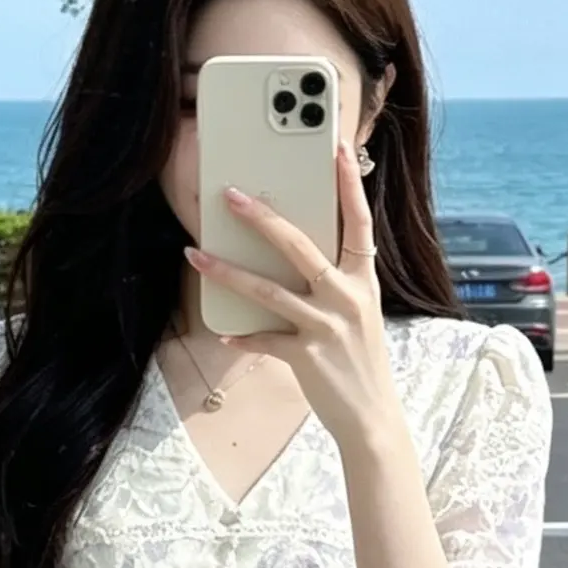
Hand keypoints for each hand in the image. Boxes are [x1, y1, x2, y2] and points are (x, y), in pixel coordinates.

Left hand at [184, 136, 399, 454]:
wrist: (372, 418)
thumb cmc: (360, 363)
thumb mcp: (357, 315)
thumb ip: (332, 284)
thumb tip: (290, 259)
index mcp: (363, 281)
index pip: (359, 222)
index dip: (350, 185)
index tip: (340, 150)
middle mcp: (348, 297)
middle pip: (300, 245)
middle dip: (262, 218)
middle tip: (231, 195)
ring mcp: (327, 326)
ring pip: (268, 290)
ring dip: (227, 271)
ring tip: (195, 255)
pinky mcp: (307, 356)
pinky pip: (264, 338)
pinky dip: (242, 335)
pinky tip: (224, 331)